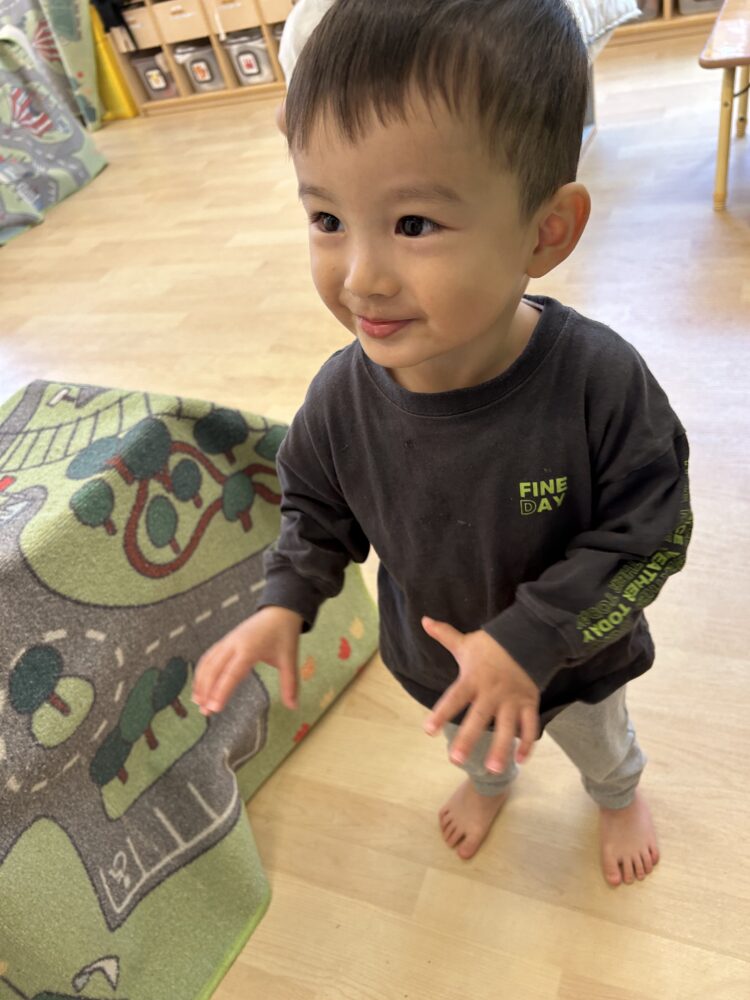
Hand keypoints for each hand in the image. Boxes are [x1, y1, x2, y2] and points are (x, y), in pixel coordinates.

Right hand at [192, 606, 302, 714]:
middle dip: (207, 691)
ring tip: (198, 702)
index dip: (221, 691)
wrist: (279, 611)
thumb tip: (293, 707)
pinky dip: (202, 671)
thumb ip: (290, 684)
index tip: (214, 708)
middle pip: (214, 669)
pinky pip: (209, 656)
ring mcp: (228, 641)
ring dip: (201, 682)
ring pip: (208, 662)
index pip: (231, 674)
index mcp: (250, 649)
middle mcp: (234, 644)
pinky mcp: (226, 641)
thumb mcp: (289, 660)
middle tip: (204, 712)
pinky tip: (200, 685)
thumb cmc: (284, 635)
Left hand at [421, 616, 539, 773]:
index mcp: (473, 679)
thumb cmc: (492, 646)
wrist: (529, 636)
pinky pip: (530, 726)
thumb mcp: (466, 642)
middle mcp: (492, 692)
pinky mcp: (529, 703)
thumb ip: (445, 635)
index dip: (441, 713)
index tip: (428, 730)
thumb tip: (424, 620)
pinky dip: (527, 743)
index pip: (454, 698)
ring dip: (500, 748)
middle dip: (468, 738)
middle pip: (479, 718)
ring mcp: (512, 699)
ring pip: (506, 728)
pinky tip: (521, 760)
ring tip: (492, 769)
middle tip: (456, 759)